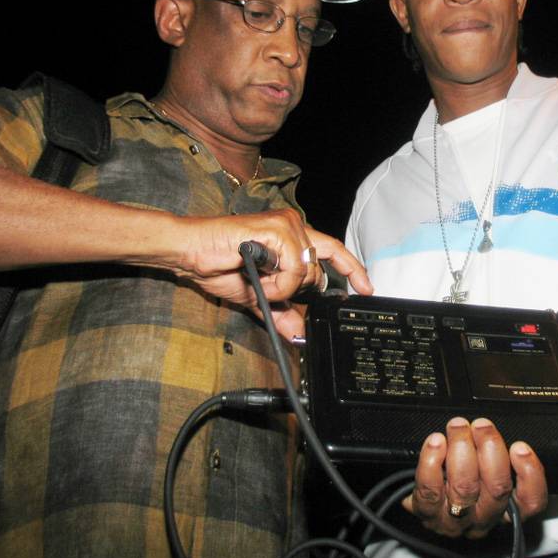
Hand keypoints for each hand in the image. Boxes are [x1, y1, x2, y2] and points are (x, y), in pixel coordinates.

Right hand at [167, 208, 371, 338]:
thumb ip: (281, 311)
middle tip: (267, 290)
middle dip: (295, 291)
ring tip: (257, 281)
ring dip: (282, 288)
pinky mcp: (277, 229)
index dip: (352, 270)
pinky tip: (258, 275)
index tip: (366, 289)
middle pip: (318, 271)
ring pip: (307, 272)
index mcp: (291, 238)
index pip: (332, 251)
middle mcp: (293, 226)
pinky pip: (294, 269)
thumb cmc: (217, 265)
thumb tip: (299, 333)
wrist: (190, 252)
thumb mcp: (257, 297)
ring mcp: (286, 225)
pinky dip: (277, 282)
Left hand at [403, 417, 546, 538]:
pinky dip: (432, 461)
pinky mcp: (427, 513)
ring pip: (465, 488)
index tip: (520, 446)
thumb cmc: (460, 482)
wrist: (425, 505)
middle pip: (497, 488)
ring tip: (458, 426)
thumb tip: (494, 428)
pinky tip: (436, 442)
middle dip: (491, 448)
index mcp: (506, 509)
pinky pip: (430, 490)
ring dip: (462, 449)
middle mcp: (484, 518)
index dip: (530, 474)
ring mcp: (455, 520)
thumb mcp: (485, 471)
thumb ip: (495, 454)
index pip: (531, 501)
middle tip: (481, 425)